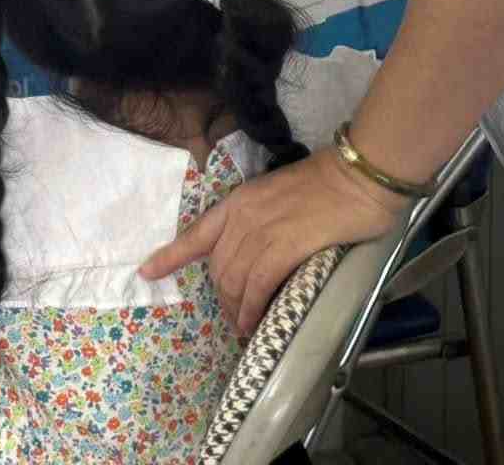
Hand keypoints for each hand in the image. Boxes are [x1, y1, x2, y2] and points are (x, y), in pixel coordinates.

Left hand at [141, 147, 407, 335]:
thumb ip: (263, 221)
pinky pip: (257, 284)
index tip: (147, 271)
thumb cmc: (327, 185)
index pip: (197, 233)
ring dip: (235, 309)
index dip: (170, 256)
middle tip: (233, 318)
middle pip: (218, 266)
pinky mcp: (285, 246)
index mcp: (238, 201)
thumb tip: (259, 253)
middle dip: (221, 297)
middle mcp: (243, 216)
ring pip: (235, 279)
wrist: (357, 176)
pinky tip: (253, 323)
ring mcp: (262, 230)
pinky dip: (252, 307)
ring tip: (243, 327)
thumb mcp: (280, 198)